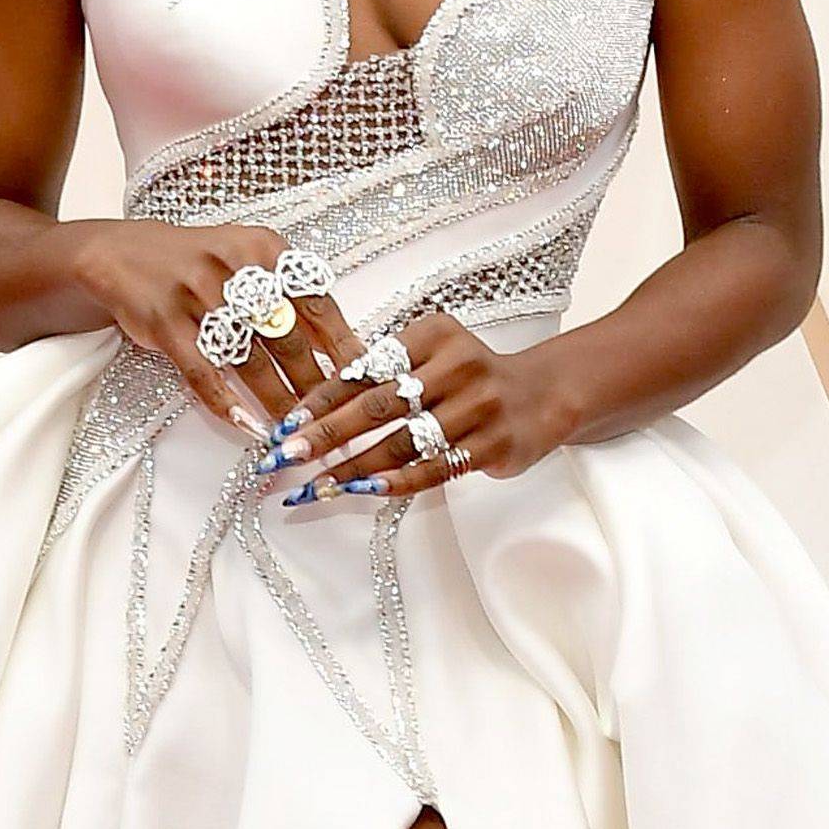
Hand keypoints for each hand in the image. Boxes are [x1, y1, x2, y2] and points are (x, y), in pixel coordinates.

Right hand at [69, 218, 358, 442]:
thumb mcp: (249, 262)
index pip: (318, 303)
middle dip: (314, 386)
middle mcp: (235, 267)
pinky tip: (245, 425)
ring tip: (296, 431)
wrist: (124, 254)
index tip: (364, 382)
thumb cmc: (201, 266)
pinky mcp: (165, 321)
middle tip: (333, 420)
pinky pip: (202, 371)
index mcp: (266, 249)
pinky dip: (225, 401)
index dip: (343, 347)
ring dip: (276, 401)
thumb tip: (336, 351)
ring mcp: (197, 293)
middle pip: (288, 338)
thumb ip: (290, 298)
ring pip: (249, 360)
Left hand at [258, 314, 577, 501]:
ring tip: (315, 488)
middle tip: (283, 457)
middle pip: (378, 405)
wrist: (544, 394)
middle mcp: (458, 365)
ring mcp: (479, 406)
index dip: (321, 400)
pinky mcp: (493, 444)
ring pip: (402, 442)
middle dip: (325, 435)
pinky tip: (362, 493)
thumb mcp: (432, 354)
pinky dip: (395, 482)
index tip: (284, 426)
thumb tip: (312, 413)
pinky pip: (434, 468)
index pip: (365, 369)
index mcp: (433, 334)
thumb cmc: (470, 378)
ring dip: (352, 469)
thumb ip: (385, 373)